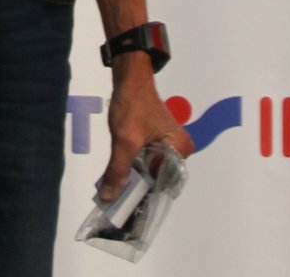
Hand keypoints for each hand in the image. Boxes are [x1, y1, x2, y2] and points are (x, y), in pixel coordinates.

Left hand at [97, 68, 194, 202]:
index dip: (145, 196)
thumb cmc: (133, 105)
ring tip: (116, 194)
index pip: (164, 183)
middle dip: (139, 189)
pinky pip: (147, 162)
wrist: (130, 79)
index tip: (127, 209)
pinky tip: (120, 177)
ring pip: (150, 171)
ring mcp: (169, 146)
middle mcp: (180, 149)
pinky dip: (134, 168)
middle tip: (118, 202)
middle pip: (158, 178)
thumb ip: (118, 170)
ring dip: (134, 179)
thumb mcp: (124, 140)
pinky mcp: (158, 142)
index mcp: (180, 149)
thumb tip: (108, 197)